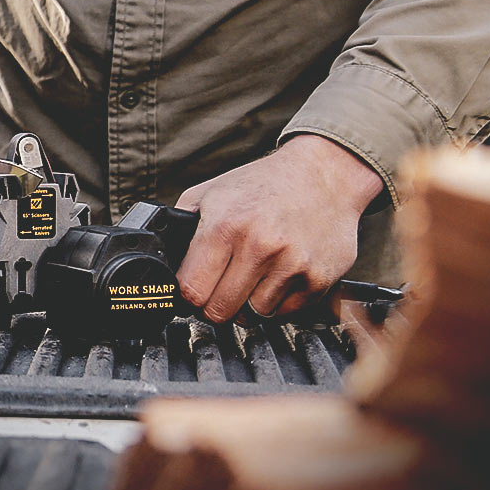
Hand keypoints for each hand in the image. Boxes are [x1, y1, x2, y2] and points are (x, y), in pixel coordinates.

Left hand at [175, 134, 383, 321]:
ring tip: (257, 274)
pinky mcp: (318, 279)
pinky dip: (279, 302)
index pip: (192, 290)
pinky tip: (280, 274)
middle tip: (224, 285)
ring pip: (253, 316)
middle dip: (216, 303)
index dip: (189, 295)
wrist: (325, 174)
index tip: (195, 289)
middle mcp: (259, 246)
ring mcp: (292, 265)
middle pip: (219, 311)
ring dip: (250, 302)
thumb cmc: (264, 185)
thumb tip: (164, 263)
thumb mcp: (211, 193)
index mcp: (226, 226)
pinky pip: (285, 314)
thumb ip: (182, 228)